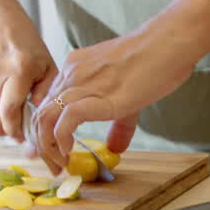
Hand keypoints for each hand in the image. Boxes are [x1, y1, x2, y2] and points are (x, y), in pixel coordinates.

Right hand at [0, 4, 54, 142]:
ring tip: (10, 116)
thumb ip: (48, 92)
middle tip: (18, 133)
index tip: (25, 138)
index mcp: (18, 70)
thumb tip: (41, 116)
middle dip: (7, 132)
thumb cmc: (26, 45)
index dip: (16, 131)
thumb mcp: (47, 65)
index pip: (10, 111)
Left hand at [30, 0, 209, 174]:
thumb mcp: (131, 97)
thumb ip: (119, 123)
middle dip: (41, 145)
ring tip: (60, 164)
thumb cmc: (157, 61)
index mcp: (76, 70)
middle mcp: (72, 74)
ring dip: (48, 147)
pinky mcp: (97, 95)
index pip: (46, 103)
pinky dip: (61, 139)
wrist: (169, 43)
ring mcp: (82, 82)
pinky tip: (70, 151)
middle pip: (39, 113)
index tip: (53, 152)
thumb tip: (116, 147)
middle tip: (54, 166)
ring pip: (45, 117)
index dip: (44, 131)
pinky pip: (65, 119)